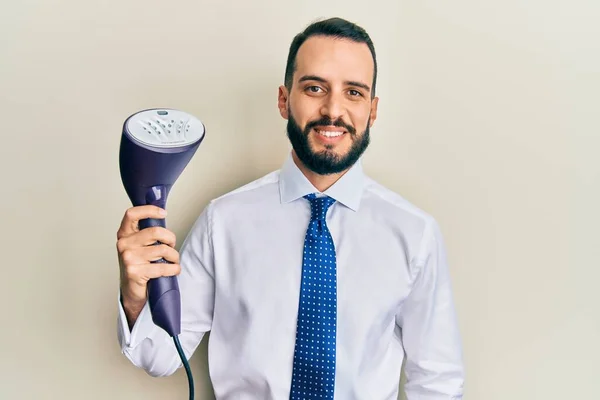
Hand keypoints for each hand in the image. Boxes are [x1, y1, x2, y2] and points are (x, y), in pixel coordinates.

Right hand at [116, 205, 180, 327]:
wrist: (132, 292)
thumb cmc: (139, 265)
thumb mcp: (139, 246)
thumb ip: (147, 232)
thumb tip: (162, 216)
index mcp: (124, 234)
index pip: (132, 214)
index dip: (149, 210)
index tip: (163, 213)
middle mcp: (123, 244)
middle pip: (155, 231)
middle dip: (170, 238)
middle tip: (172, 246)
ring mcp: (128, 258)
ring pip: (162, 250)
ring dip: (174, 256)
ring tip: (173, 261)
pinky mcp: (135, 272)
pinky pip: (163, 267)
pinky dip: (174, 269)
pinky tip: (174, 270)